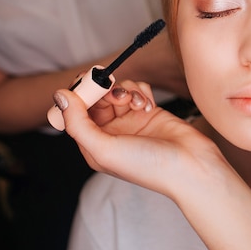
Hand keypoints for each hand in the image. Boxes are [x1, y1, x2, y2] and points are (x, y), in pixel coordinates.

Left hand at [54, 80, 220, 196]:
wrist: (191, 165)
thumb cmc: (148, 166)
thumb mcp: (104, 149)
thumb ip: (77, 123)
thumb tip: (59, 95)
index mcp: (94, 145)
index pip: (74, 113)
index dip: (77, 95)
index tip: (85, 82)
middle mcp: (110, 132)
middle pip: (96, 98)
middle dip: (103, 90)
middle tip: (112, 89)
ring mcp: (130, 120)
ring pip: (117, 90)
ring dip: (125, 90)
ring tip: (135, 104)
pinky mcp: (149, 111)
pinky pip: (137, 89)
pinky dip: (141, 91)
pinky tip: (148, 105)